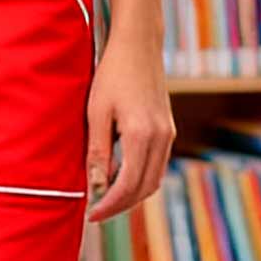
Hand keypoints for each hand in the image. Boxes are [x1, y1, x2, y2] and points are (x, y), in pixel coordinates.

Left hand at [86, 45, 172, 221]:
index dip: (109, 205)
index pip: (127, 186)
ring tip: (106, 198)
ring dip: (132, 195)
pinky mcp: (167, 129)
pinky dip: (140, 179)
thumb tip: (96, 186)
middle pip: (145, 189)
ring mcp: (168, 134)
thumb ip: (97, 151)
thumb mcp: (96, 112)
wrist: (139, 45)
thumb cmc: (113, 74)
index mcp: (142, 134)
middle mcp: (161, 138)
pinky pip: (157, 165)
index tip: (92, 214)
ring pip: (153, 180)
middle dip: (121, 206)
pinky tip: (120, 176)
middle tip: (97, 212)